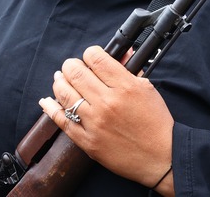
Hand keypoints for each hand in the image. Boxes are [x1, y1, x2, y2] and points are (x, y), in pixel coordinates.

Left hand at [39, 46, 174, 193]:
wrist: (162, 157)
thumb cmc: (156, 123)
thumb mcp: (147, 89)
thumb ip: (130, 69)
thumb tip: (122, 51)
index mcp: (125, 86)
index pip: (96, 58)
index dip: (89, 53)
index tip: (90, 57)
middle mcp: (108, 102)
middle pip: (76, 72)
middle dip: (71, 65)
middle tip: (73, 67)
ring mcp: (95, 122)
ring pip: (65, 93)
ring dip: (59, 81)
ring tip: (61, 79)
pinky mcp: (88, 141)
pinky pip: (62, 121)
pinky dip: (51, 108)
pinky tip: (47, 100)